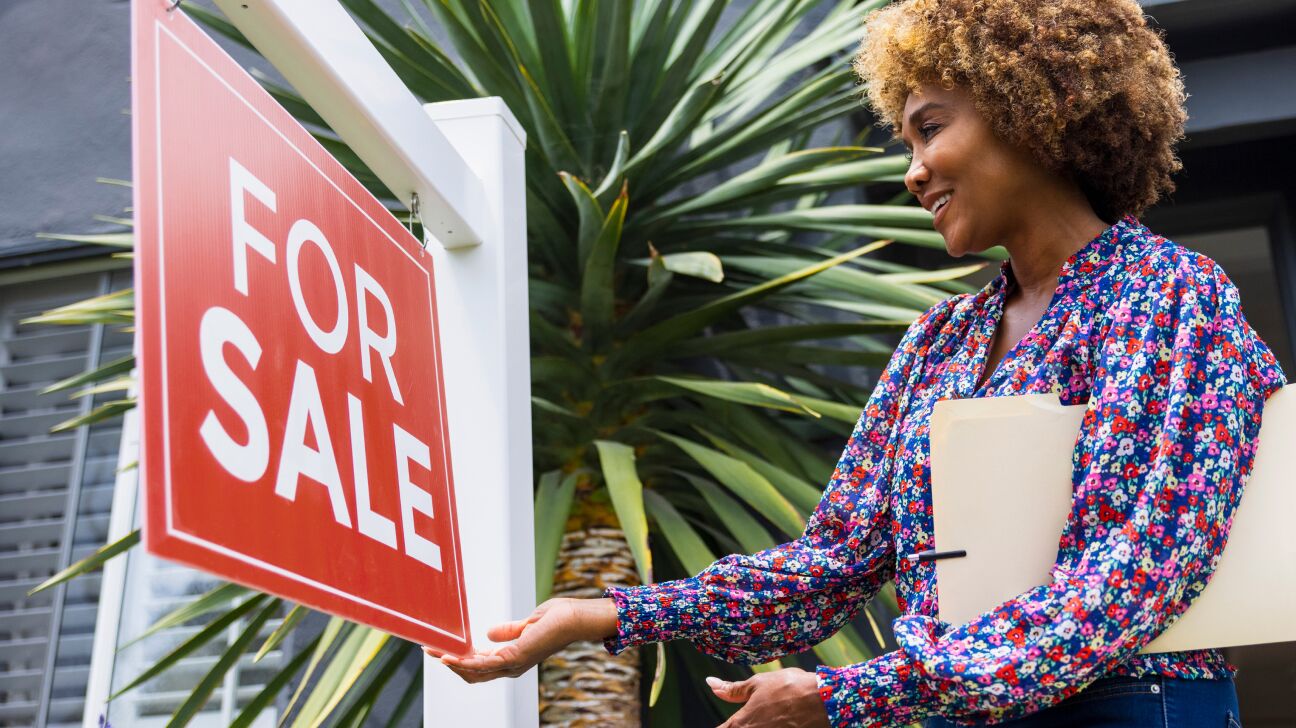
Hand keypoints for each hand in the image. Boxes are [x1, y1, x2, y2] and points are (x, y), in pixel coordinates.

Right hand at [427, 597, 617, 683]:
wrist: (575, 618)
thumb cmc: (558, 619)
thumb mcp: (526, 625)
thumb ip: (508, 631)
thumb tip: (488, 633)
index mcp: (511, 658)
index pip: (478, 665)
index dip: (457, 659)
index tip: (439, 648)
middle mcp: (510, 666)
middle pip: (471, 671)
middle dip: (448, 662)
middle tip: (428, 649)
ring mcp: (512, 664)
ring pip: (473, 670)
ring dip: (450, 661)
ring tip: (432, 651)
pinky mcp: (515, 657)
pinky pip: (484, 664)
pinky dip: (464, 661)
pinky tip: (449, 656)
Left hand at [707, 667, 828, 727]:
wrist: (822, 701)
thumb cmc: (789, 688)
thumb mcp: (758, 684)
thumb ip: (732, 689)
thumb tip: (710, 683)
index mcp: (741, 723)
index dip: (721, 727)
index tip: (725, 723)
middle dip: (738, 725)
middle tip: (755, 715)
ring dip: (758, 726)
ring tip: (767, 717)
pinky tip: (777, 722)